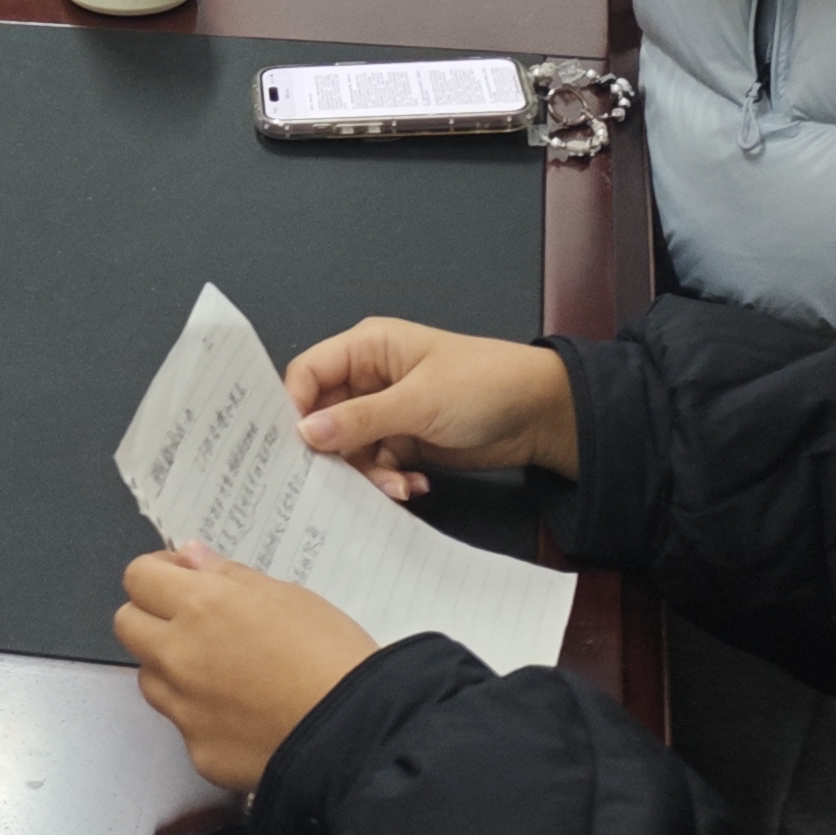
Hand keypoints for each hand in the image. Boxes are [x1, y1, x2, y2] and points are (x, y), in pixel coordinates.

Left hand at [116, 544, 378, 793]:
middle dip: (153, 617)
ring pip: (149, 678)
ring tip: (223, 672)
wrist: (357, 735)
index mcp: (202, 605)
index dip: (160, 574)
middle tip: (195, 623)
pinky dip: (203, 717)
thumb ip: (228, 576)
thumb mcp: (288, 595)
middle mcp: (179, 655)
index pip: (138, 576)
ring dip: (171, 669)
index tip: (185, 580)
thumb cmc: (333, 656)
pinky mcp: (197, 752)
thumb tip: (188, 557)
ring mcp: (184, 709)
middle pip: (127, 625)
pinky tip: (244, 716)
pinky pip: (184, 725)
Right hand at [281, 317, 580, 498]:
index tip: (295, 448)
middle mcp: (370, 379)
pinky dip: (389, 480)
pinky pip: (377, 465)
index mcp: (367, 348)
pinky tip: (413, 485)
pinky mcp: (405, 441)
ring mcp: (387, 412)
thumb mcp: (418, 401)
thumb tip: (305, 433)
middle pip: (324, 417)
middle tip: (338, 481)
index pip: (308, 374)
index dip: (295, 408)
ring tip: (396, 486)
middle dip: (333, 451)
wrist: (541, 415)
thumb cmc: (482, 385)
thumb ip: (360, 419)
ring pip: (350, 448)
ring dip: (366, 473)